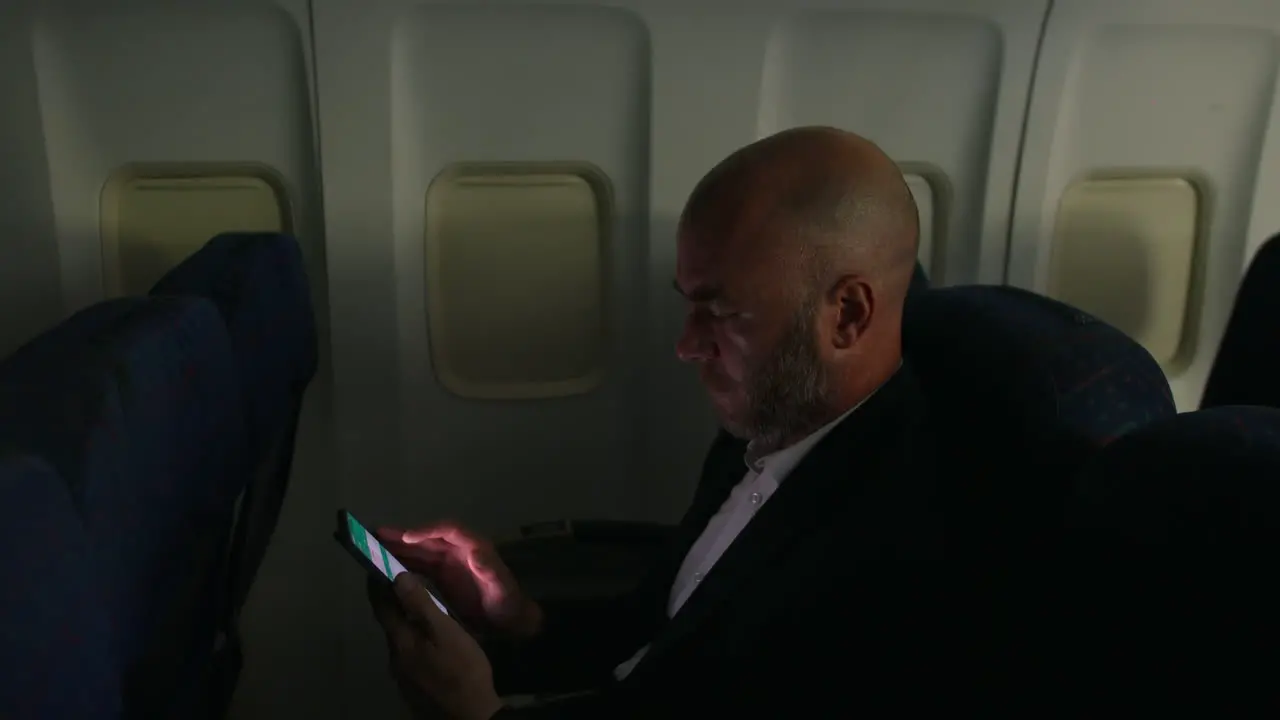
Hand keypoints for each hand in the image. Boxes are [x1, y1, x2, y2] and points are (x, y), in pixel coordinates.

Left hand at [369, 573, 505, 719]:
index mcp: (400, 639)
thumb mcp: (446, 631)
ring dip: (404, 621)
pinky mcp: (413, 685)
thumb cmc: (461, 668)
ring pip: (399, 639)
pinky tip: (428, 639)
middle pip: (388, 623)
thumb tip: (398, 577)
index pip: (380, 606)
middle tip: (403, 582)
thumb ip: (421, 604)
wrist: (469, 714)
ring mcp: (402, 674)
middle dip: (392, 601)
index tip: (377, 566)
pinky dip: (413, 638)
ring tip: (419, 607)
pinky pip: (408, 653)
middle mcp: (394, 656)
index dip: (377, 585)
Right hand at [376, 522, 540, 637]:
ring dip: (397, 548)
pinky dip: (402, 564)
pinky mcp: (441, 576)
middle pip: (427, 538)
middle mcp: (457, 550)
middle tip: (375, 534)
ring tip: (372, 546)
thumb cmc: (507, 603)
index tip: (407, 537)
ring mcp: (447, 562)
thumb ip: (490, 571)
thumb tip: (476, 552)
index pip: (449, 530)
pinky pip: (418, 565)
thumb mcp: (502, 587)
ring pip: (419, 551)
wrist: (509, 621)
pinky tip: (384, 567)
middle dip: (403, 536)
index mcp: (472, 547)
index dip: (427, 530)